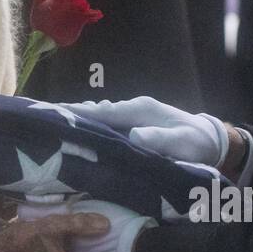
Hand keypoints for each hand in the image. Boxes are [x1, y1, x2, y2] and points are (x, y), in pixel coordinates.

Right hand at [64, 96, 229, 167]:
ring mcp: (131, 116)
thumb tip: (133, 136)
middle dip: (71, 115)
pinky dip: (90, 128)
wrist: (210, 140)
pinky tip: (75, 133)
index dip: (79, 113)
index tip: (55, 113)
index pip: (103, 111)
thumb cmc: (196, 142)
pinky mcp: (132, 126)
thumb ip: (159, 139)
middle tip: (42, 119)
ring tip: (51, 125)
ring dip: (78, 122)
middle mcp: (132, 109)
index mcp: (140, 109)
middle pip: (96, 112)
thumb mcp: (181, 142)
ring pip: (99, 118)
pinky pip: (106, 126)